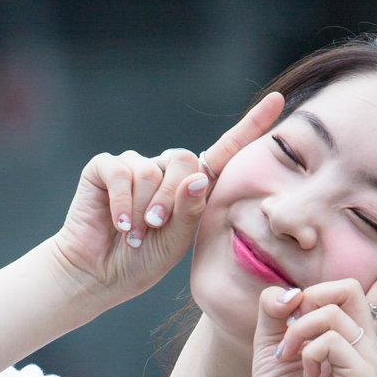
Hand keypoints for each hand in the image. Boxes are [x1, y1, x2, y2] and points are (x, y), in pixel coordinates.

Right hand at [50, 93, 285, 305]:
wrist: (98, 275)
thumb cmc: (141, 261)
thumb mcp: (175, 242)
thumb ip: (189, 211)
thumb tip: (197, 177)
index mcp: (191, 187)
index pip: (225, 152)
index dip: (250, 127)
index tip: (278, 102)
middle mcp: (164, 170)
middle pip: (184, 160)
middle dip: (172, 198)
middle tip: (156, 227)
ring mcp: (134, 166)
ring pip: (151, 170)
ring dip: (144, 208)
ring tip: (135, 233)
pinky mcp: (104, 168)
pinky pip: (121, 172)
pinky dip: (123, 201)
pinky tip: (120, 224)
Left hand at [248, 235, 376, 376]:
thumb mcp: (271, 334)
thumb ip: (278, 304)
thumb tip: (292, 293)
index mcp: (355, 332)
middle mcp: (371, 344)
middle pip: (349, 287)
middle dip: (309, 300)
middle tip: (290, 331)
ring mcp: (372, 361)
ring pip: (334, 314)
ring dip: (298, 332)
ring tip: (289, 358)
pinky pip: (331, 341)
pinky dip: (305, 352)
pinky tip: (306, 376)